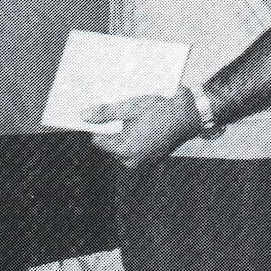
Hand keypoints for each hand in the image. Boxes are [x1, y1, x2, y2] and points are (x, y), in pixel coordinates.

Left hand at [86, 89, 200, 169]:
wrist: (186, 115)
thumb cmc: (159, 110)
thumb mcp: (129, 108)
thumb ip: (105, 113)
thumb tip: (84, 116)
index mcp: (124, 149)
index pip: (98, 140)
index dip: (98, 126)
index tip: (101, 114)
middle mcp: (132, 161)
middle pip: (109, 145)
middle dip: (112, 131)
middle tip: (122, 115)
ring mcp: (142, 163)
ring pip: (121, 148)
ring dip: (124, 135)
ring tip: (135, 120)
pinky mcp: (151, 160)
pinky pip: (134, 151)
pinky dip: (135, 140)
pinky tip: (143, 127)